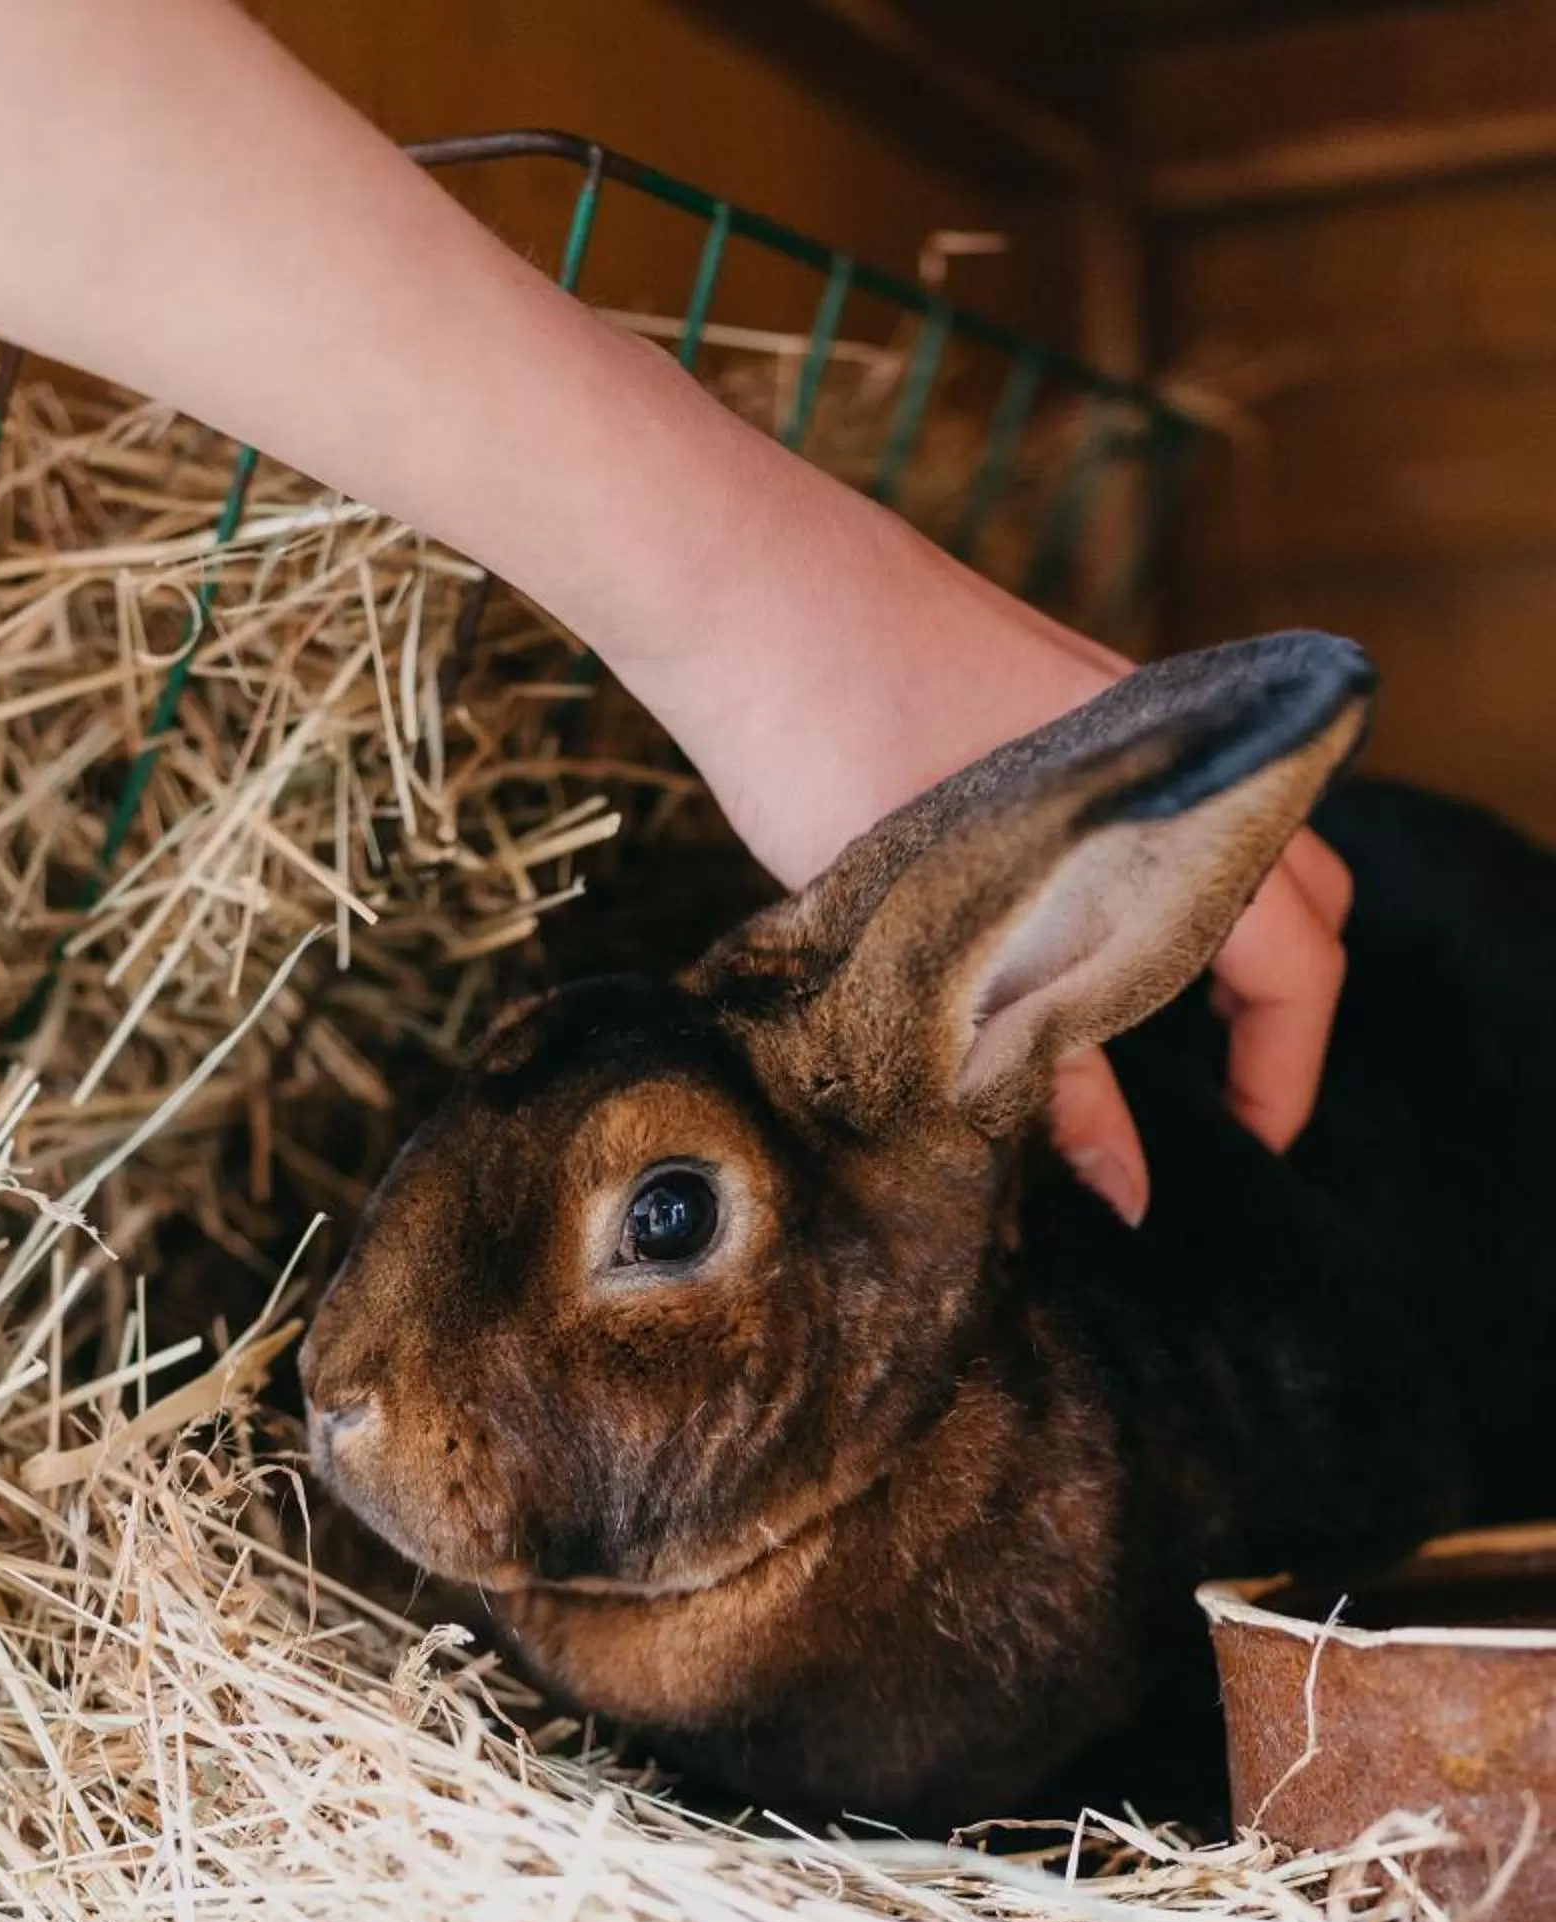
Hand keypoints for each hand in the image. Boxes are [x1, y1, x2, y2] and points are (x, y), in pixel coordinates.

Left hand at [614, 441, 1353, 1228]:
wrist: (754, 594)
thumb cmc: (833, 752)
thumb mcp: (947, 953)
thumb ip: (1055, 1074)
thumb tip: (1131, 1192)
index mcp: (1180, 815)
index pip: (1302, 966)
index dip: (1285, 1075)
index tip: (1252, 1153)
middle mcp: (1187, 755)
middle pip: (1300, 903)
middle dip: (1275, 1015)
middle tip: (1216, 1115)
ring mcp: (1135, 721)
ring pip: (1238, 853)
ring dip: (1219, 952)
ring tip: (1149, 1050)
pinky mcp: (1072, 710)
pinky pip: (1168, 813)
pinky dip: (1164, 891)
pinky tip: (1083, 947)